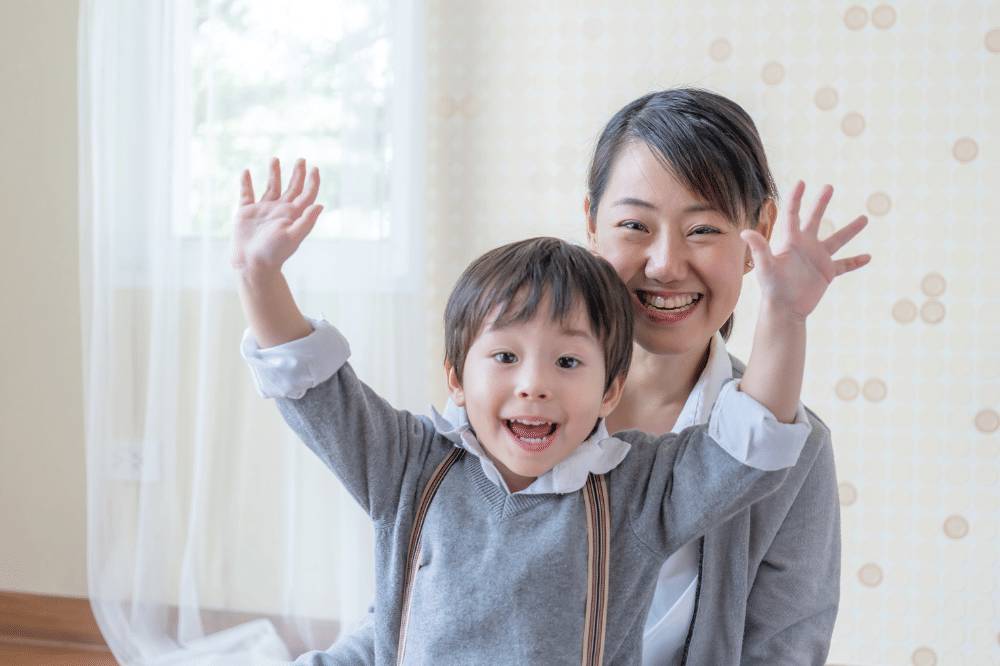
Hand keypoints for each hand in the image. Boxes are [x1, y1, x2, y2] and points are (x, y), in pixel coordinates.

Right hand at [229, 157, 322, 272]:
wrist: (251, 264)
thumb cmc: (274, 253)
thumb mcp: (293, 237)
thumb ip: (306, 220)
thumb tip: (321, 205)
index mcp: (293, 215)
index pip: (306, 195)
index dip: (312, 182)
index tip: (315, 168)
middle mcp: (280, 211)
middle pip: (292, 188)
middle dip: (296, 174)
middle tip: (301, 159)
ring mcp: (263, 211)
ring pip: (271, 187)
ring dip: (273, 174)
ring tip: (275, 159)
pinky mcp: (246, 213)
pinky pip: (246, 194)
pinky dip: (246, 183)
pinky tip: (246, 171)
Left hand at [741, 181, 870, 318]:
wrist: (784, 309)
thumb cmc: (772, 288)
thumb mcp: (765, 267)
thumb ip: (759, 248)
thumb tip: (745, 232)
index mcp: (791, 241)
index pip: (792, 214)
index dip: (796, 198)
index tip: (802, 182)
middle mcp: (805, 246)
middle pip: (814, 219)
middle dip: (820, 203)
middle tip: (829, 187)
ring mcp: (817, 259)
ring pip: (836, 240)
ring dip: (850, 230)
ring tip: (864, 219)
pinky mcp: (826, 273)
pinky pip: (844, 265)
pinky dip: (855, 262)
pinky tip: (868, 257)